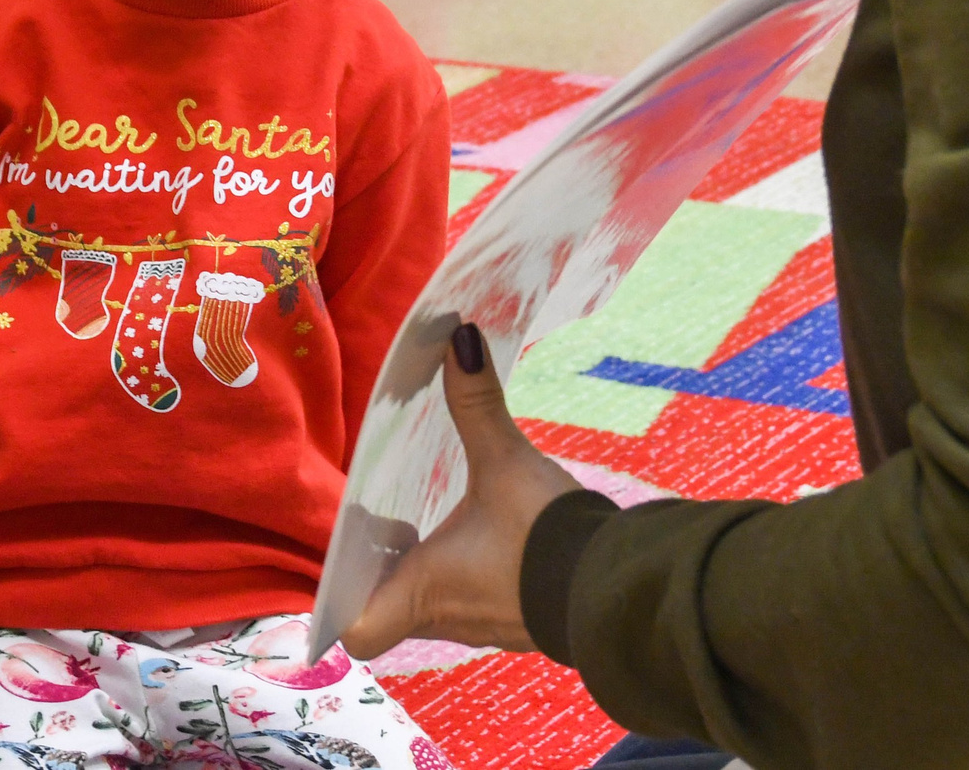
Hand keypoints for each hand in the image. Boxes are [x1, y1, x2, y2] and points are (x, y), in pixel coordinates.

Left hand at [343, 323, 582, 660]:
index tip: (356, 554)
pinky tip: (486, 536)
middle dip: (386, 569)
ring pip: (436, 607)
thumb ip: (476, 402)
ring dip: (429, 570)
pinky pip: (476, 604)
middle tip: (391, 523)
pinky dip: (470, 575)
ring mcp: (488, 628)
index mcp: (426, 592)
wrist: (624, 584)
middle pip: (391, 612)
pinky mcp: (521, 621)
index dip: (344, 600)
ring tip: (435, 520)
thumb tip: (458, 337)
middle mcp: (450, 621)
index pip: (359, 631)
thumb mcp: (506, 461)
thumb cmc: (551, 536)